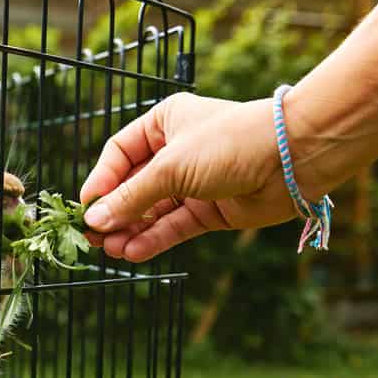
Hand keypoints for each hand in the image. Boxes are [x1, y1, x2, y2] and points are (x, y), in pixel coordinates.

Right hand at [80, 93, 299, 261]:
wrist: (292, 159)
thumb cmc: (231, 143)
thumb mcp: (171, 167)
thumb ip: (131, 197)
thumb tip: (94, 220)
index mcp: (164, 124)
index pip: (119, 155)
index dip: (101, 181)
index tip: (85, 208)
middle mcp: (176, 152)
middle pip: (132, 186)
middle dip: (114, 212)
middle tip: (91, 237)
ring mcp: (193, 183)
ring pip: (151, 211)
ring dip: (130, 230)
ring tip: (110, 250)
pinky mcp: (209, 210)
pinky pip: (172, 227)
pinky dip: (153, 239)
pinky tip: (133, 252)